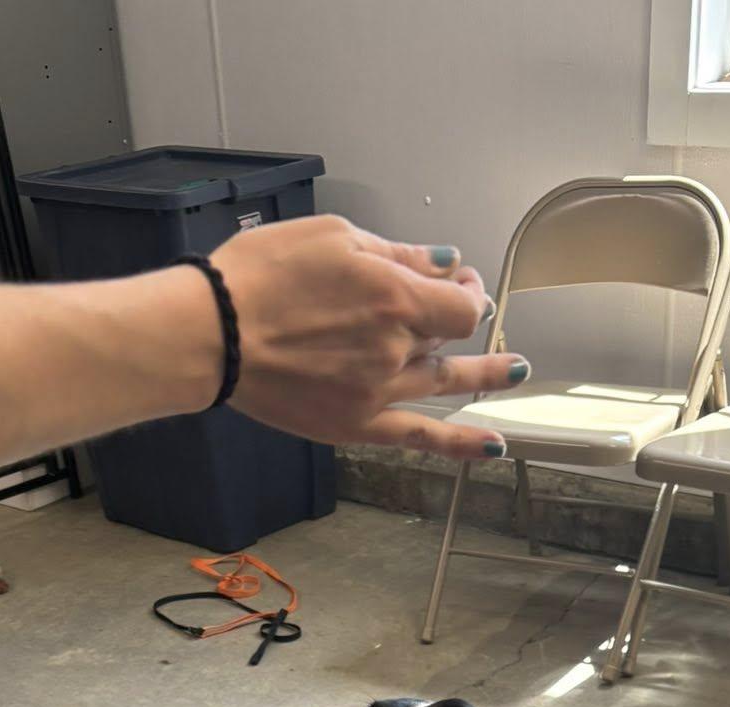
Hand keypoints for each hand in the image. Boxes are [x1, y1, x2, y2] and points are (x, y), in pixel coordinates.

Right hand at [211, 215, 525, 459]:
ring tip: (515, 368)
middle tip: (461, 305)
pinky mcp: (358, 424)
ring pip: (444, 380)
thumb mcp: (332, 237)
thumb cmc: (260, 276)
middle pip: (449, 335)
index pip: (460, 300)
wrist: (214, 333)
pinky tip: (494, 447)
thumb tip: (444, 261)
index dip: (468, 288)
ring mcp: (380, 391)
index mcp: (394, 295)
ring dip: (484, 372)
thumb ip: (396, 253)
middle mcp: (396, 347)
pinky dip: (461, 444)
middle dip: (460, 315)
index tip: (458, 277)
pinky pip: (420, 437)